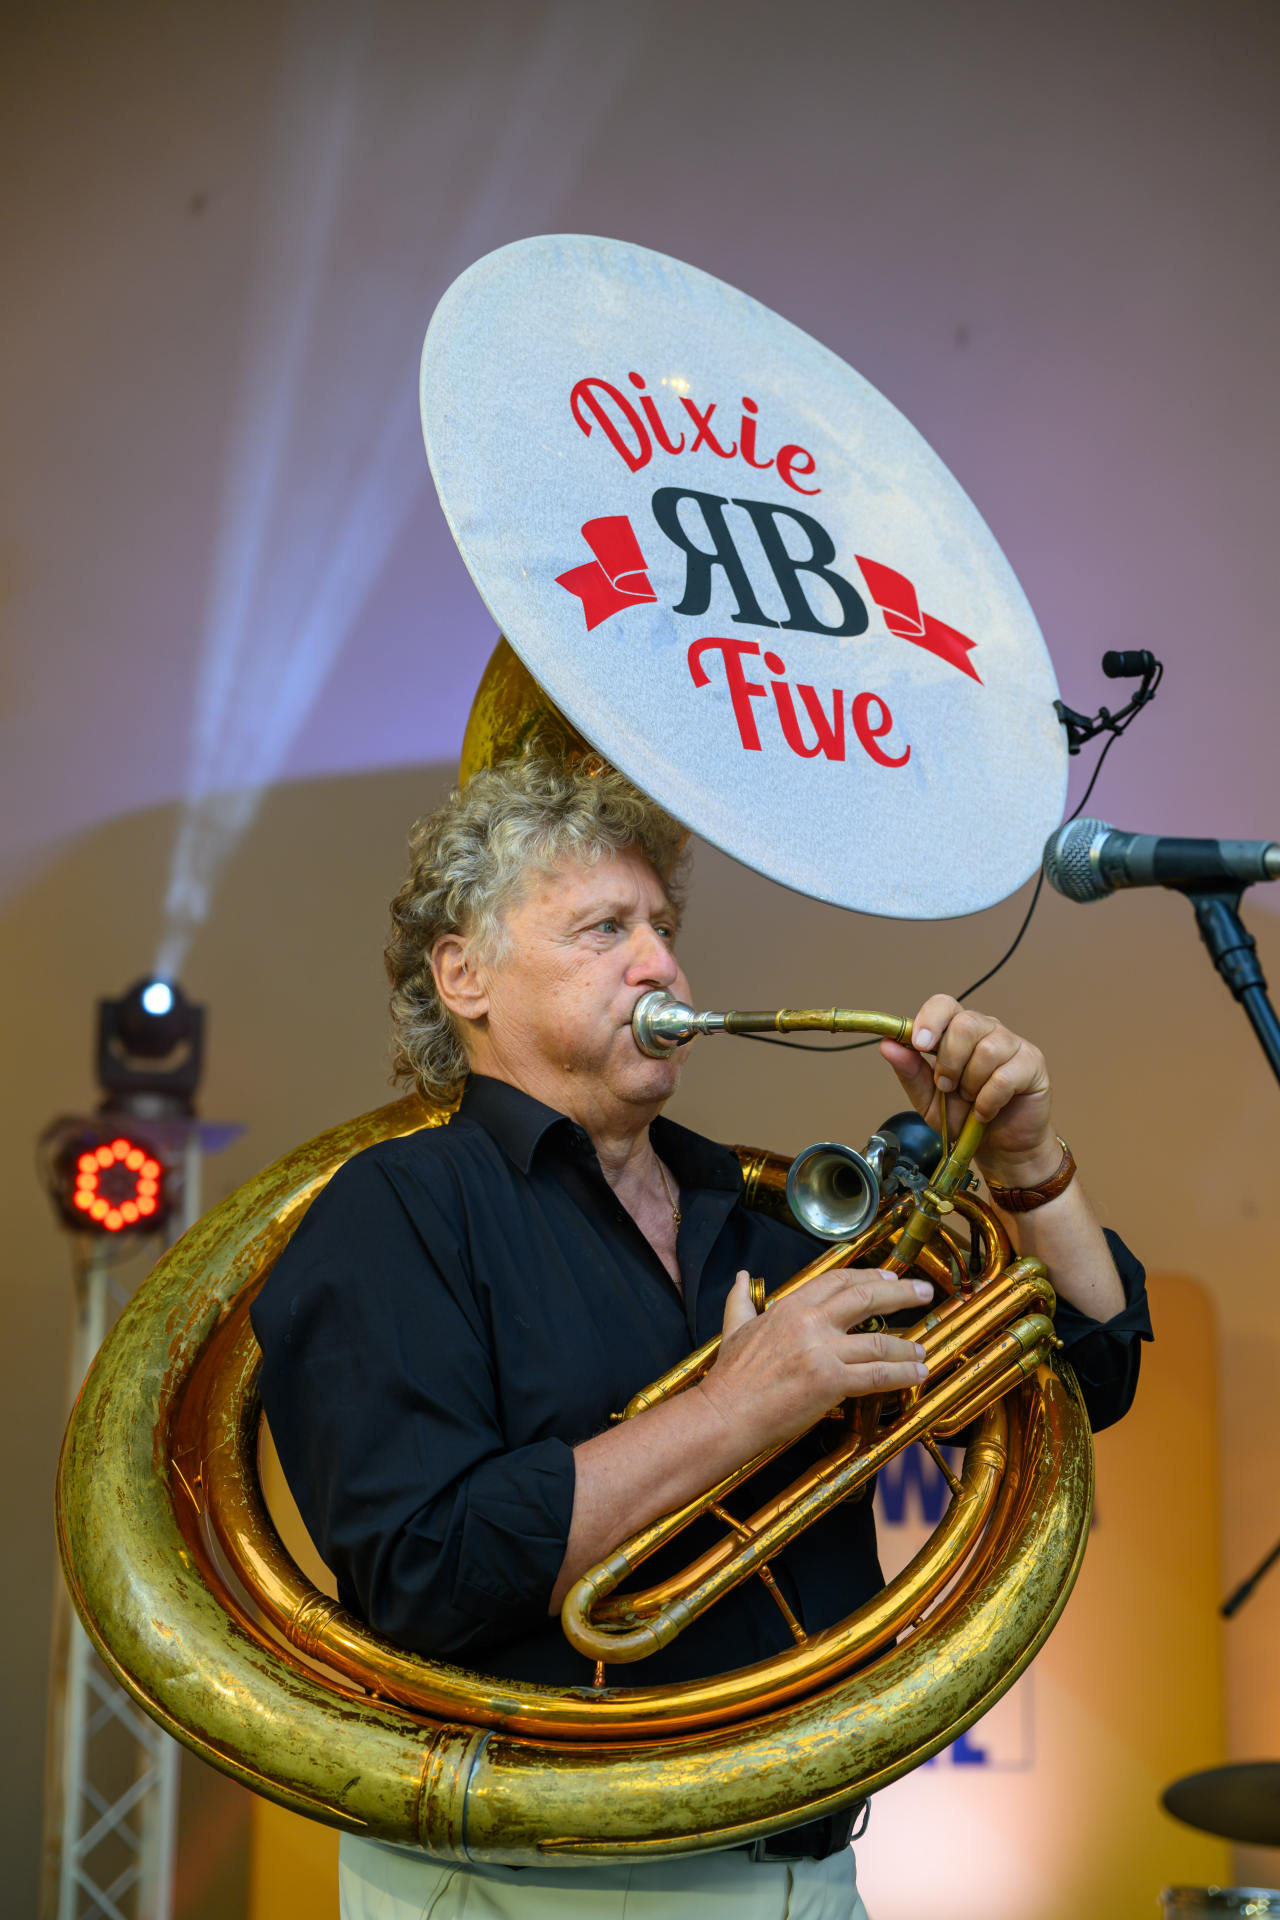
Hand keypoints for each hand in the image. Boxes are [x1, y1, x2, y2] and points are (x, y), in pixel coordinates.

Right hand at [696, 1268, 931, 1457]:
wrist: (727, 1413)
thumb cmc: (731, 1376)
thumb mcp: (734, 1328)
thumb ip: (740, 1299)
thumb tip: (741, 1276)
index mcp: (790, 1306)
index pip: (838, 1280)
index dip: (869, 1275)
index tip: (890, 1278)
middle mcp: (811, 1322)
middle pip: (867, 1297)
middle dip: (902, 1293)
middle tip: (925, 1293)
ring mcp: (823, 1352)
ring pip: (878, 1340)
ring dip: (906, 1344)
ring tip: (921, 1349)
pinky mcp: (831, 1382)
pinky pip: (877, 1375)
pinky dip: (902, 1373)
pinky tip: (917, 1373)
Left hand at [879, 993, 1058, 1184]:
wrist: (999, 1147)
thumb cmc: (964, 1118)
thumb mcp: (927, 1099)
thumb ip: (910, 1072)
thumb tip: (888, 1045)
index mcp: (956, 1032)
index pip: (944, 1005)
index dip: (930, 1020)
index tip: (920, 1044)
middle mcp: (986, 1030)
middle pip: (965, 1024)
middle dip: (949, 1061)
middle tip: (947, 1087)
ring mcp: (1012, 1044)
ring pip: (987, 1050)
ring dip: (971, 1084)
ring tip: (970, 1100)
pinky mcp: (1032, 1063)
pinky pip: (1005, 1076)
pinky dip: (988, 1100)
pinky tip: (986, 1111)